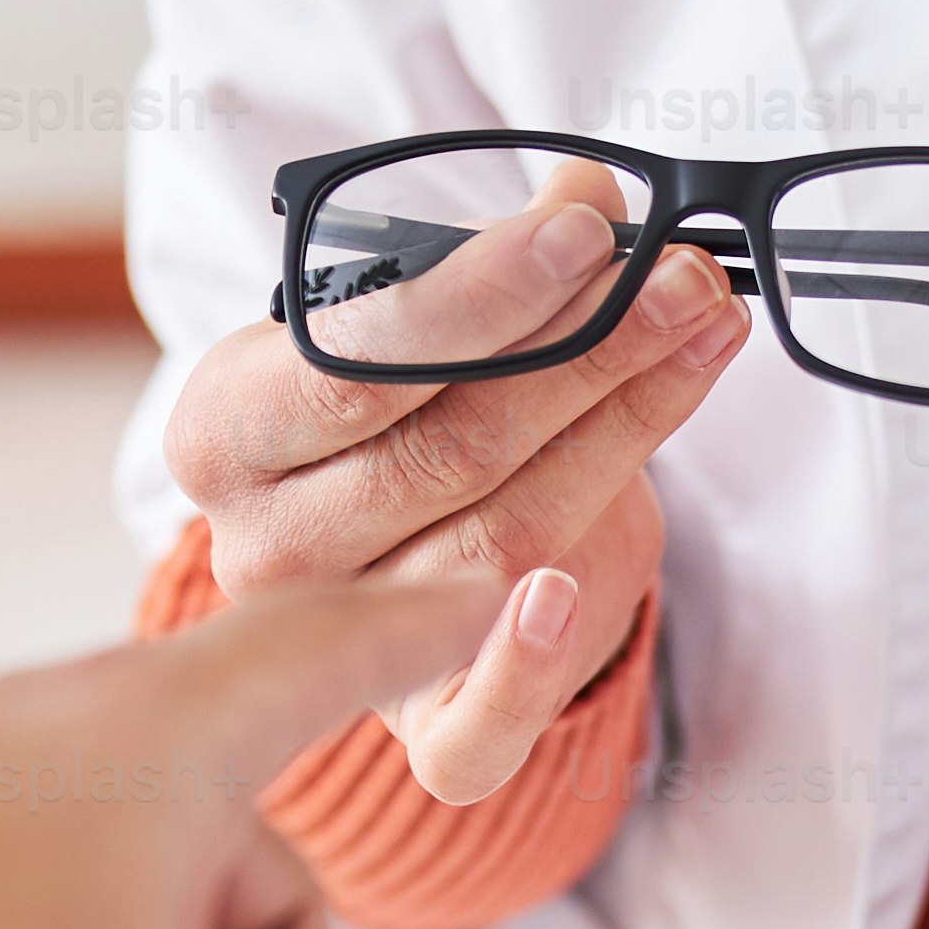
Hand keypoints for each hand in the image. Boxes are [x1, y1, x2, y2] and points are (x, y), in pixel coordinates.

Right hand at [163, 158, 745, 799]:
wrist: (395, 563)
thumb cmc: (400, 419)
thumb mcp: (422, 327)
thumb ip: (489, 264)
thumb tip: (587, 194)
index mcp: (225, 432)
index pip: (352, 364)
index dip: (478, 297)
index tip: (588, 231)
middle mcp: (263, 550)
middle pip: (447, 449)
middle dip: (587, 350)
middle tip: (684, 277)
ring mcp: (338, 650)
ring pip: (499, 545)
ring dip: (622, 434)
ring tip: (703, 336)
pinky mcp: (418, 734)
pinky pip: (475, 730)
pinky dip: (529, 668)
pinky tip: (573, 593)